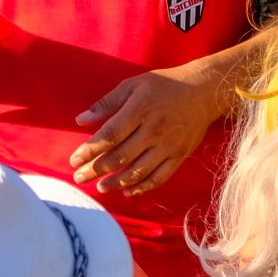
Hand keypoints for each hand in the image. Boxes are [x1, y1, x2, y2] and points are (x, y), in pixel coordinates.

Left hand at [71, 66, 222, 192]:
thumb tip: (80, 120)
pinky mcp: (180, 155)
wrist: (204, 91)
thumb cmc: (164, 85)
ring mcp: (168, 145)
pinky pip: (159, 177)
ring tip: (100, 187)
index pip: (109, 135)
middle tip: (79, 178)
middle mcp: (153, 129)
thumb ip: (106, 103)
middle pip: (120, 156)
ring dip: (116, 182)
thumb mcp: (133, 85)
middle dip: (96, 170)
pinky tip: (127, 191)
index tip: (73, 160)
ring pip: (138, 171)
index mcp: (139, 109)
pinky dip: (142, 188)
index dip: (89, 150)